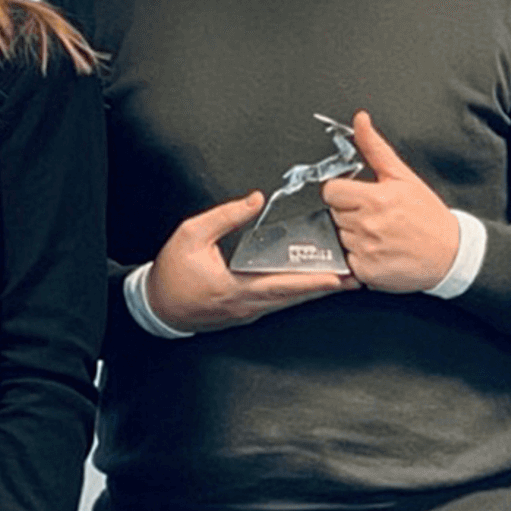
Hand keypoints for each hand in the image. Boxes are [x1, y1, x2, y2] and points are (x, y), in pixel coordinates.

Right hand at [145, 193, 352, 331]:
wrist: (157, 306)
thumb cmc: (171, 275)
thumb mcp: (191, 235)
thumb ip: (225, 216)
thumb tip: (253, 200)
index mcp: (237, 287)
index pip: (284, 284)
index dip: (313, 281)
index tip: (338, 276)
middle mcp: (247, 303)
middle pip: (295, 296)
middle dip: (326, 287)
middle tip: (353, 278)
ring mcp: (247, 310)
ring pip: (288, 301)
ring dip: (314, 291)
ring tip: (339, 280)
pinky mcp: (244, 311)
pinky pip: (277, 302)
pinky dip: (295, 293)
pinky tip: (306, 285)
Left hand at [320, 112, 457, 293]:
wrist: (451, 254)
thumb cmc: (428, 216)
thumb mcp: (403, 177)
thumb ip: (375, 148)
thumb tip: (360, 120)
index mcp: (376, 198)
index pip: (331, 191)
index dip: (342, 192)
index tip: (357, 196)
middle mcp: (369, 224)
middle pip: (334, 214)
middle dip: (349, 213)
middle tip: (375, 216)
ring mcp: (367, 250)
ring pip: (339, 237)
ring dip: (353, 236)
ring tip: (379, 234)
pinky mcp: (367, 272)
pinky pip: (347, 261)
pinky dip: (358, 258)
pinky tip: (378, 252)